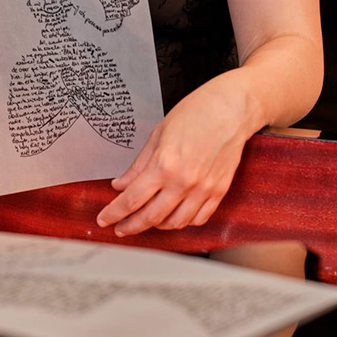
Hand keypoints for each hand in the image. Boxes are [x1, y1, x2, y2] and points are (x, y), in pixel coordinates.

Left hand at [96, 74, 254, 235]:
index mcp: (164, 164)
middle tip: (120, 228)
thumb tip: (121, 185)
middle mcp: (184, 182)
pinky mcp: (219, 192)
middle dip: (131, 226)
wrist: (231, 109)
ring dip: (157, 226)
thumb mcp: (158, 134)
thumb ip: (139, 164)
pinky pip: (199, 219)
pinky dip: (183, 222)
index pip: (132, 199)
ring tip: (145, 219)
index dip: (115, 213)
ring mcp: (204, 190)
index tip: (104, 219)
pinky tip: (173, 215)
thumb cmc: (195, 113)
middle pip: (151, 217)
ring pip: (175, 223)